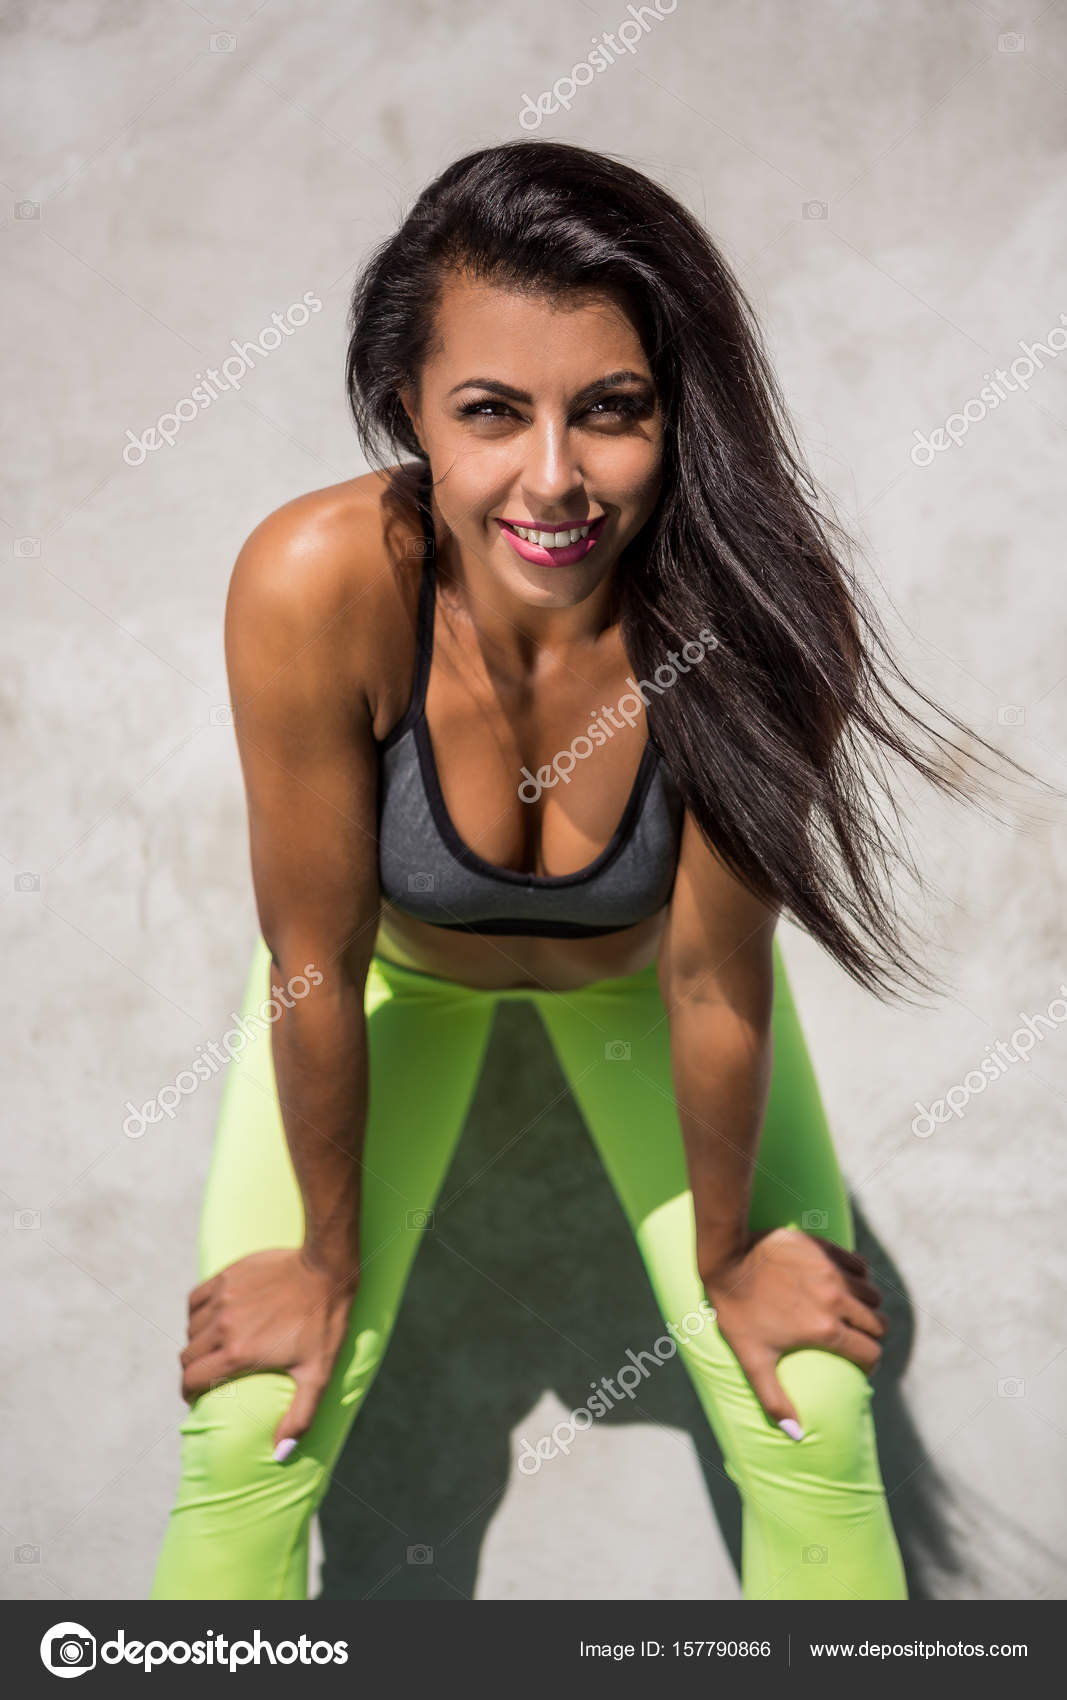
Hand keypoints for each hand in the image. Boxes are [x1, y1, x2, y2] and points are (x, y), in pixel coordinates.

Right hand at [180, 1248, 359, 1456]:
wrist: (326, 1269)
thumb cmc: (324, 1323)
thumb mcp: (317, 1374)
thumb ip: (299, 1416)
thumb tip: (279, 1454)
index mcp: (238, 1353)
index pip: (192, 1380)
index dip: (189, 1393)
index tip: (196, 1397)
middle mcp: (223, 1326)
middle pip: (187, 1356)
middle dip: (192, 1371)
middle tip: (206, 1376)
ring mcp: (222, 1298)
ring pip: (190, 1329)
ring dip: (196, 1342)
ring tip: (212, 1349)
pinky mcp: (226, 1276)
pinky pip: (195, 1299)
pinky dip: (197, 1313)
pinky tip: (211, 1319)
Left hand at [701, 1227, 887, 1433]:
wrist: (727, 1257)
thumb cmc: (737, 1311)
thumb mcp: (752, 1359)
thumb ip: (774, 1400)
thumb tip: (796, 1435)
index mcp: (825, 1330)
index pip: (871, 1353)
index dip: (867, 1363)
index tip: (857, 1364)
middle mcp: (837, 1301)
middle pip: (878, 1324)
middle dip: (871, 1335)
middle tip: (854, 1338)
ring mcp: (834, 1272)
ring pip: (872, 1295)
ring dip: (867, 1306)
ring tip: (850, 1312)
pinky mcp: (827, 1250)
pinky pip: (860, 1265)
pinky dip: (859, 1276)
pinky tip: (844, 1283)